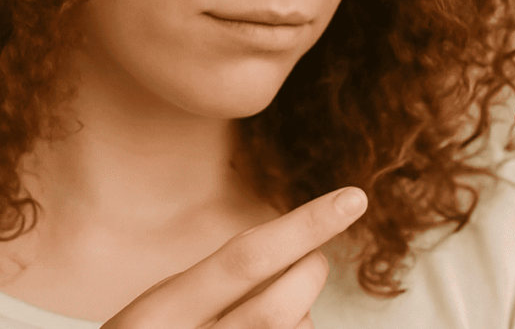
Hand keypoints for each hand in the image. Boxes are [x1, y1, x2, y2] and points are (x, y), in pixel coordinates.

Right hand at [100, 186, 367, 328]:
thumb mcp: (163, 309)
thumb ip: (216, 285)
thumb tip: (296, 255)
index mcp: (162, 312)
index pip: (247, 257)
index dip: (306, 225)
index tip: (353, 198)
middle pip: (281, 305)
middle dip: (311, 272)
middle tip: (312, 259)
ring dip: (303, 317)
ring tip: (274, 312)